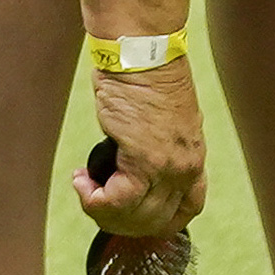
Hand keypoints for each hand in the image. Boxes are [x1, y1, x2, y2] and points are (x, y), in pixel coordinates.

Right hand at [73, 52, 203, 243]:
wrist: (142, 52)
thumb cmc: (145, 75)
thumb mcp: (162, 118)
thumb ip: (156, 145)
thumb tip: (128, 162)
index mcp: (193, 158)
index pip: (186, 210)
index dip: (157, 221)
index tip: (130, 214)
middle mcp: (186, 168)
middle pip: (156, 221)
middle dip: (121, 221)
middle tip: (95, 202)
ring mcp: (168, 167)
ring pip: (135, 217)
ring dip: (103, 210)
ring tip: (84, 187)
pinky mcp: (144, 160)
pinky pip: (117, 200)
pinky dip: (95, 199)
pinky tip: (81, 182)